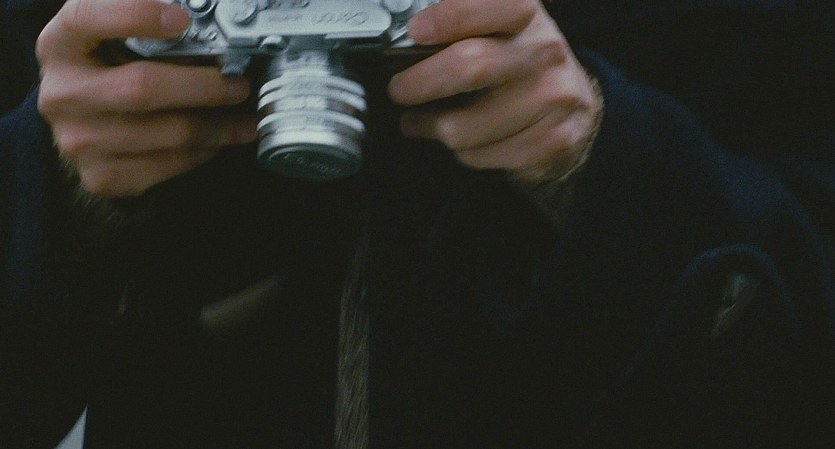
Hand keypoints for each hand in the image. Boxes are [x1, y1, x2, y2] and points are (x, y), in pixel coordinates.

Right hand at [36, 0, 257, 197]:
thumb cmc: (107, 72)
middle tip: (240, 84)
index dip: (135, 16)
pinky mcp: (101, 176)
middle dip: (205, 86)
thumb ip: (144, 24)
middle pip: (143, 88)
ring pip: (168, 134)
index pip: (88, 18)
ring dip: (218, 126)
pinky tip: (217, 140)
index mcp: (60, 45)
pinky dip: (203, 152)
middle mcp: (62, 94)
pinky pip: (168, 166)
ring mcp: (78, 141)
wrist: (83, 125)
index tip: (182, 20)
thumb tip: (198, 24)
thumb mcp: (112, 37)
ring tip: (244, 118)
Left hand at [387, 0, 600, 181]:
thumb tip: (404, 42)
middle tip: (399, 91)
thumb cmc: (521, 67)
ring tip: (423, 122)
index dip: (447, 18)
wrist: (577, 109)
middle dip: (419, 83)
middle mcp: (544, 51)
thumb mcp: (502, 30)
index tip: (415, 31)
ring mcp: (551, 98)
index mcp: (526, 15)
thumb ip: (462, 28)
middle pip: (469, 66)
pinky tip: (466, 141)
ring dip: (431, 128)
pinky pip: (481, 156)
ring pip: (464, 127)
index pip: (487, 6)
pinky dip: (463, 152)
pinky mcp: (551, 141)